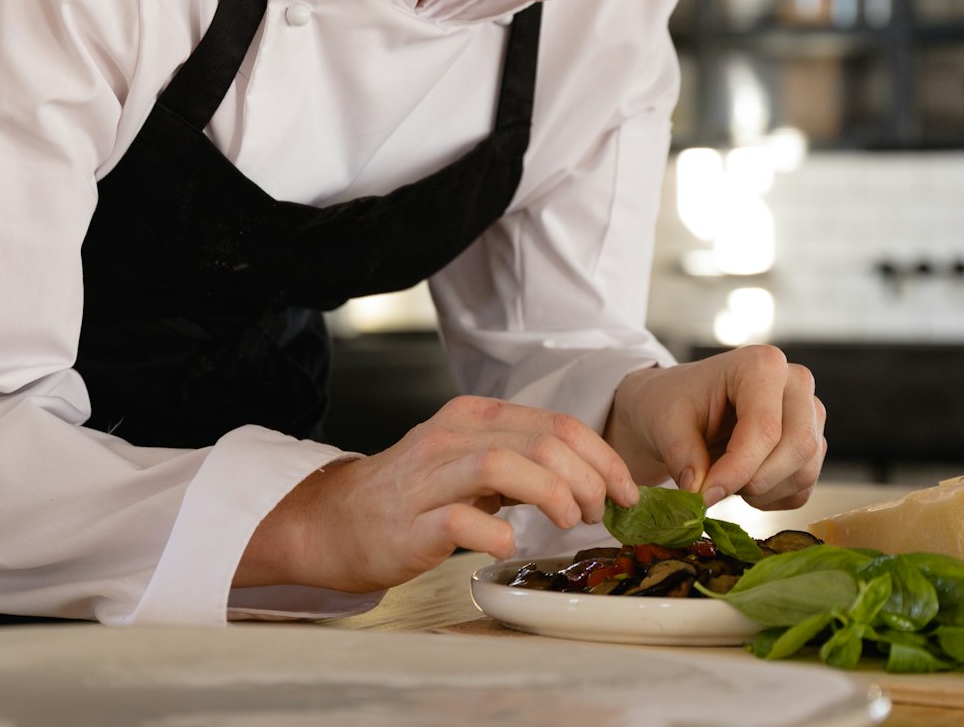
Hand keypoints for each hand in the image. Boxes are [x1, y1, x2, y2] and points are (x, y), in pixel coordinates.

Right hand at [236, 395, 638, 591]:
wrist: (336, 522)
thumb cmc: (414, 495)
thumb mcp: (471, 461)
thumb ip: (523, 460)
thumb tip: (593, 482)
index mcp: (475, 416)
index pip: (558, 423)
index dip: (603, 457)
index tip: (626, 490)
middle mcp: (452, 437)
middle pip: (542, 441)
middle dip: (588, 479)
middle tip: (599, 513)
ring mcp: (429, 478)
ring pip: (505, 464)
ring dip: (553, 495)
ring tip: (568, 523)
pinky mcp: (411, 522)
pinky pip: (462, 520)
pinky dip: (497, 534)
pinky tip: (509, 546)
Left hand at [603, 347, 825, 510]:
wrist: (681, 407)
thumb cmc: (675, 404)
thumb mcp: (664, 423)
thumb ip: (682, 455)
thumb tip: (699, 492)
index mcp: (761, 364)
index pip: (766, 427)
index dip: (737, 469)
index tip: (706, 493)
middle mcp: (795, 383)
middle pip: (799, 447)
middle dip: (755, 481)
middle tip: (715, 487)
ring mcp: (810, 414)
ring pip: (804, 471)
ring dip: (761, 492)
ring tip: (724, 477)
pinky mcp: (812, 444)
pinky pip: (802, 489)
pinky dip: (770, 498)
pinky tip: (742, 482)